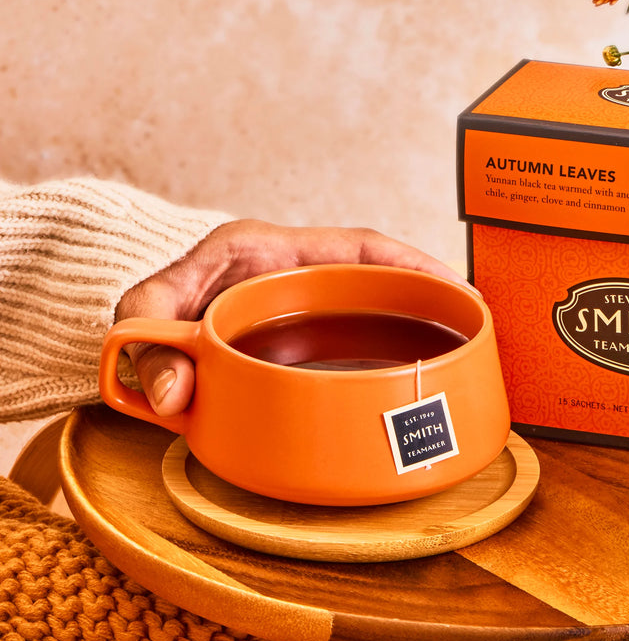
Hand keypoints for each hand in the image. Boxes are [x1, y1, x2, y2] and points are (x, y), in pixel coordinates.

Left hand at [114, 220, 467, 416]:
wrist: (145, 319)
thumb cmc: (153, 302)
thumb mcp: (145, 307)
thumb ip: (149, 338)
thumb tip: (172, 393)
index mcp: (270, 249)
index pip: (356, 246)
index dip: (408, 262)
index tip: (450, 282)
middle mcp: (296, 273)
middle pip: (378, 280)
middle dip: (428, 295)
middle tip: (471, 322)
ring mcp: (303, 309)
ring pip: (370, 313)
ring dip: (412, 328)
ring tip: (455, 353)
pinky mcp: (301, 340)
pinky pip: (351, 343)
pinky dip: (381, 358)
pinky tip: (402, 383)